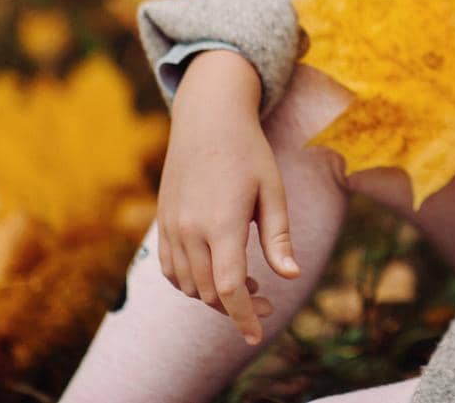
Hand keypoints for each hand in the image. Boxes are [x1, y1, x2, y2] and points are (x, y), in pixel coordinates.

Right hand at [158, 49, 299, 345]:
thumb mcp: (273, 190)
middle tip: (267, 301)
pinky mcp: (163, 222)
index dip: (242, 316)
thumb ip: (279, 236)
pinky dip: (191, 283)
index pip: (228, 287)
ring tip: (246, 283)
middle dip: (236, 308)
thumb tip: (291, 276)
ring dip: (213, 297)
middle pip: (208, 292)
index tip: (256, 335)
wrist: (208, 118)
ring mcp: (171, 227)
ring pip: (187, 286)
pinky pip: (171, 269)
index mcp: (222, 222)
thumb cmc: (249, 152)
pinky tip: (216, 274)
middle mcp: (190, 229)